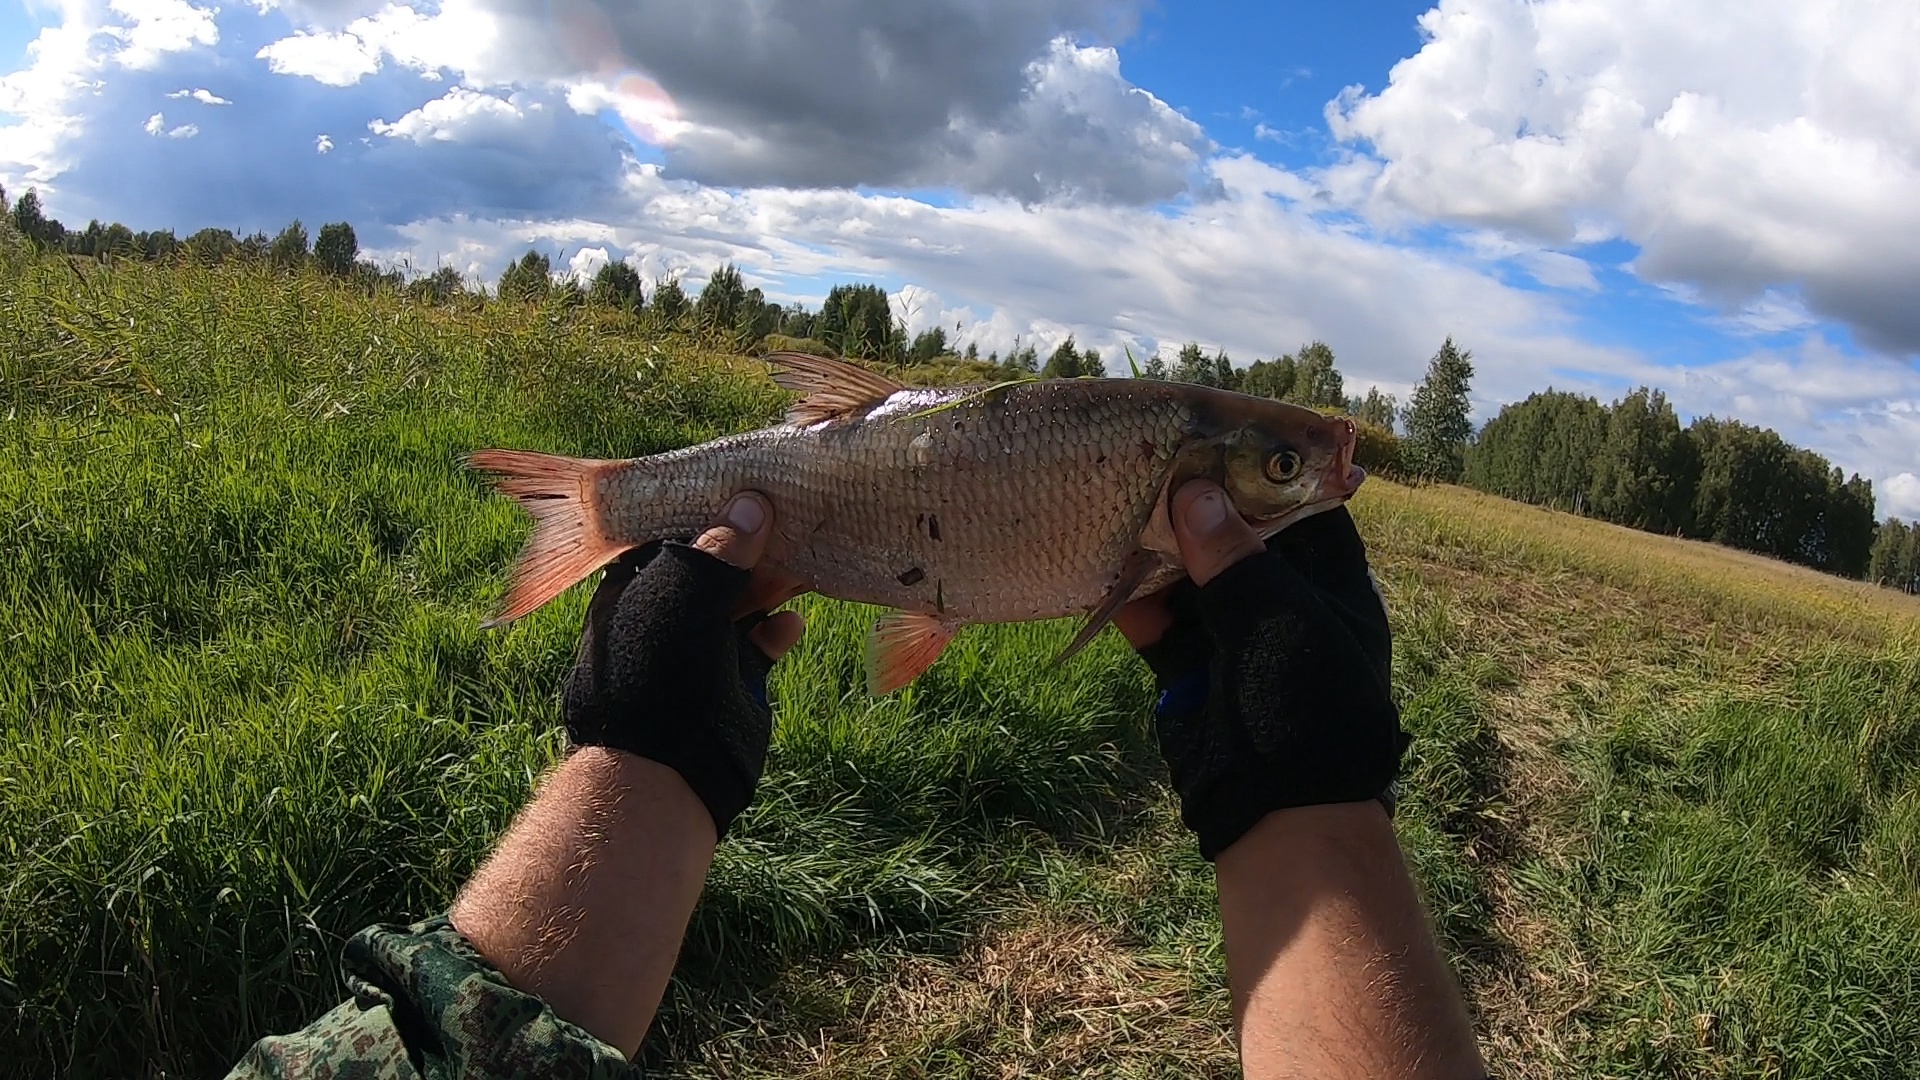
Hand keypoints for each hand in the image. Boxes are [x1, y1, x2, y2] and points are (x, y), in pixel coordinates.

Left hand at [563, 492, 806, 838]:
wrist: (666, 771)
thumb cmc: (656, 672)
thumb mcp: (682, 596)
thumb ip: (718, 551)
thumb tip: (752, 504)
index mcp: (639, 585)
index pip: (678, 531)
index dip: (715, 508)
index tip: (755, 481)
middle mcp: (669, 612)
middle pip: (719, 563)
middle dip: (756, 542)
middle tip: (796, 511)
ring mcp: (704, 647)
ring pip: (747, 598)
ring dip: (777, 578)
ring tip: (808, 553)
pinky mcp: (737, 679)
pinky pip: (765, 641)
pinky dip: (782, 627)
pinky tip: (796, 619)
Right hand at [1114, 482, 1405, 860]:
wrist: (1279, 813)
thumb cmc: (1305, 706)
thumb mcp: (1280, 620)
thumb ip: (1234, 558)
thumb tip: (1193, 493)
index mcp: (1328, 580)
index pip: (1295, 504)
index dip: (1255, 469)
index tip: (1209, 432)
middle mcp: (1281, 597)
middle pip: (1231, 532)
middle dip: (1189, 502)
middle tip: (1144, 458)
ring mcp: (1232, 631)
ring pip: (1186, 571)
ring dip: (1150, 545)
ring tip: (1113, 503)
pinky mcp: (1187, 664)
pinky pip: (1154, 617)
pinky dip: (1127, 596)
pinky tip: (1097, 567)